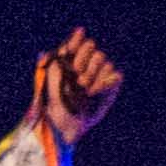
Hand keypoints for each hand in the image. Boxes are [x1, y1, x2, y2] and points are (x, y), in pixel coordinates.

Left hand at [26, 29, 121, 145]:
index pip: (76, 41)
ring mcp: (99, 74)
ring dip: (93, 74)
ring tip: (84, 89)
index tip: (68, 52)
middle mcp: (85, 64)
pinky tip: (94, 92)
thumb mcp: (50, 82)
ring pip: (104, 59)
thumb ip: (58, 61)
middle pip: (92, 46)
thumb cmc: (53, 104)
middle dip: (83, 59)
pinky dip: (104, 81)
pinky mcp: (110, 85)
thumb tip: (71, 39)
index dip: (74, 43)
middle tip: (77, 75)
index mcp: (68, 59)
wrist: (64, 125)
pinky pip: (115, 73)